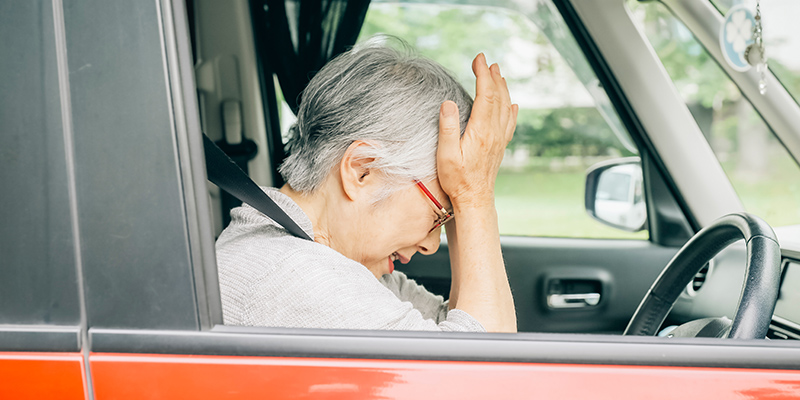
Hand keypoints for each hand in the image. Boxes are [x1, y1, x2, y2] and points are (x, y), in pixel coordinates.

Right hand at [437, 53, 518, 209]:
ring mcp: (499, 140)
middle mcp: (494, 133)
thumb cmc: (457, 179)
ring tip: (499, 74)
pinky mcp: (500, 147)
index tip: (478, 59)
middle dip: (493, 77)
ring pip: (506, 107)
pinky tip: (513, 105)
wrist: (475, 199)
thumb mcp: (445, 155)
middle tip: (487, 61)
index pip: (484, 95)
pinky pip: (510, 123)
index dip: (483, 75)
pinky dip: (512, 110)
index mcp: (481, 131)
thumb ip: (447, 128)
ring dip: (502, 88)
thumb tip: (448, 102)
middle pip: (498, 97)